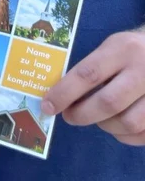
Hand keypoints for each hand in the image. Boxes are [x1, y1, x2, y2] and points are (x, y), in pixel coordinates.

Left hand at [41, 29, 144, 144]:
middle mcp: (143, 69)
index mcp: (123, 49)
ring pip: (128, 123)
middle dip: (82, 114)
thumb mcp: (111, 48)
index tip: (48, 106)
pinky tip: (117, 126)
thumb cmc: (131, 51)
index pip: (88, 74)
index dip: (64, 93)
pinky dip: (125, 135)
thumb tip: (59, 94)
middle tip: (70, 116)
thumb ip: (91, 68)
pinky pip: (142, 134)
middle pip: (108, 102)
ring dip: (106, 126)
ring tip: (98, 118)